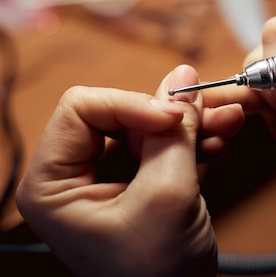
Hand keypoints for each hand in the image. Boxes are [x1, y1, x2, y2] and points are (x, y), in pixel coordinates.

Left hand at [16, 65, 242, 276]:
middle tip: (208, 110)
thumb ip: (175, 133)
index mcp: (50, 184)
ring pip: (144, 127)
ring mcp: (104, 180)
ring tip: (225, 122)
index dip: (131, 103)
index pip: (82, 108)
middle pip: (117, 113)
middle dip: (167, 113)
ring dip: (187, 124)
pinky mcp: (133, 185)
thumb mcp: (166, 198)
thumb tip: (182, 78)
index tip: (174, 117)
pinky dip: (189, 142)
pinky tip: (217, 142)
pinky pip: (158, 147)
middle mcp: (70, 177)